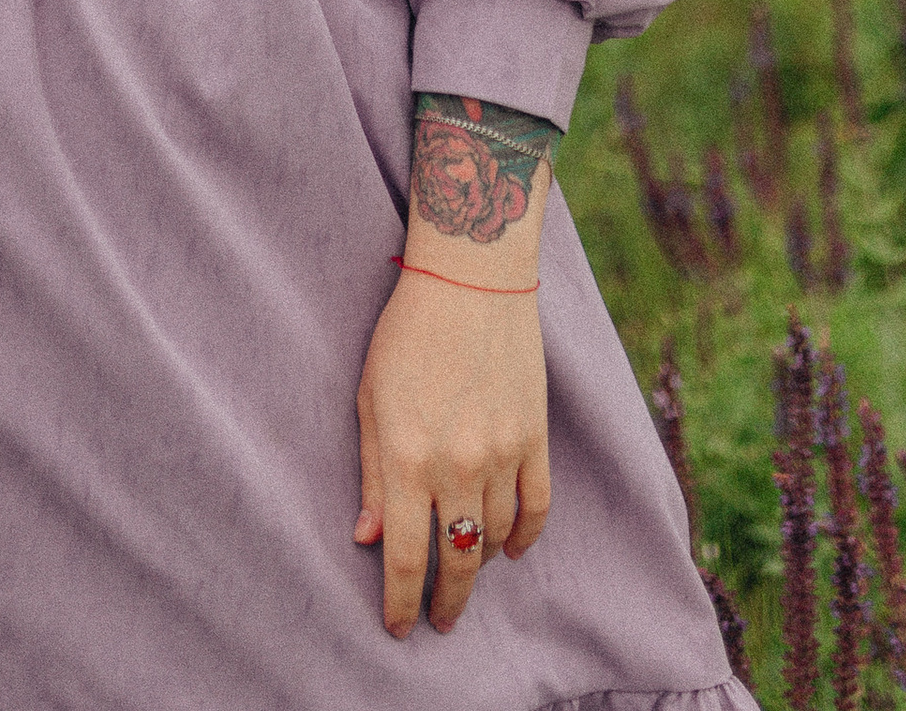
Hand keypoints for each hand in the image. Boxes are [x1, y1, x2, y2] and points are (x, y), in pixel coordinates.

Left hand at [353, 265, 550, 637]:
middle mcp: (457, 465)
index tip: (398, 628)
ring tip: (465, 571)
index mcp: (407, 458)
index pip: (405, 556)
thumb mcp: (370, 399)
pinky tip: (511, 548)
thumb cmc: (407, 332)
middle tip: (439, 620)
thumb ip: (372, 473)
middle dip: (446, 601)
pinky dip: (525, 537)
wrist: (472, 277)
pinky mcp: (535, 436)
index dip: (399, 601)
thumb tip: (368, 538)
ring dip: (480, 564)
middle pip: (457, 561)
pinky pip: (537, 508)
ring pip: (496, 539)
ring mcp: (502, 453)